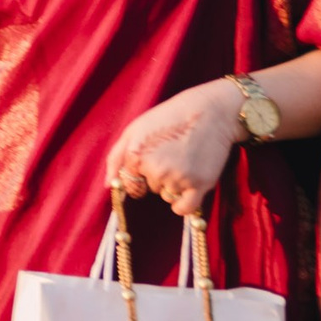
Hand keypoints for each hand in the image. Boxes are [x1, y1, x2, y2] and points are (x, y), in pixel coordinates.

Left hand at [103, 81, 242, 215]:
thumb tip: (108, 185)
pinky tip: (188, 189)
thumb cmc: (170, 117)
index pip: (130, 183)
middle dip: (158, 176)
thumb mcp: (134, 129)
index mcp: (135, 155)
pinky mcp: (200, 184)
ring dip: (173, 184)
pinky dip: (183, 204)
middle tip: (173, 154)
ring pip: (167, 195)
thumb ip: (116, 157)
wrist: (212, 111)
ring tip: (185, 161)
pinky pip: (184, 208)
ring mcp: (177, 178)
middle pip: (150, 188)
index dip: (140, 175)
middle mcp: (154, 169)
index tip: (152, 161)